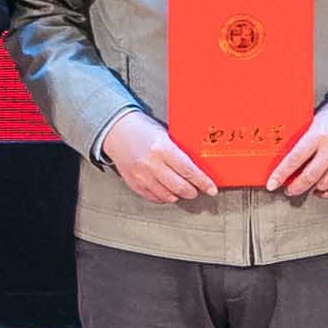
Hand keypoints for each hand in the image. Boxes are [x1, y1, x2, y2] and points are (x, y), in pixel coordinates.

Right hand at [104, 115, 220, 207]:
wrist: (116, 131)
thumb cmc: (142, 129)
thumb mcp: (164, 134)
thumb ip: (178, 150)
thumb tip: (198, 166)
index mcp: (162, 148)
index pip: (188, 170)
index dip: (203, 182)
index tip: (211, 189)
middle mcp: (151, 164)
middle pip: (180, 186)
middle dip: (192, 191)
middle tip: (197, 190)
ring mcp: (141, 175)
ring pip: (167, 195)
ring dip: (179, 195)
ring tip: (184, 191)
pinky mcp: (134, 183)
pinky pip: (154, 197)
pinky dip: (164, 197)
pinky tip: (169, 192)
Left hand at [262, 101, 327, 202]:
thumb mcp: (313, 121)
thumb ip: (301, 139)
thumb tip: (281, 157)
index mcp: (318, 134)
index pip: (295, 159)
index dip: (281, 174)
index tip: (272, 183)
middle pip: (309, 176)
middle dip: (294, 187)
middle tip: (288, 189)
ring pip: (323, 184)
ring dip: (310, 189)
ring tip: (304, 186)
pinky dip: (326, 192)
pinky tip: (319, 189)